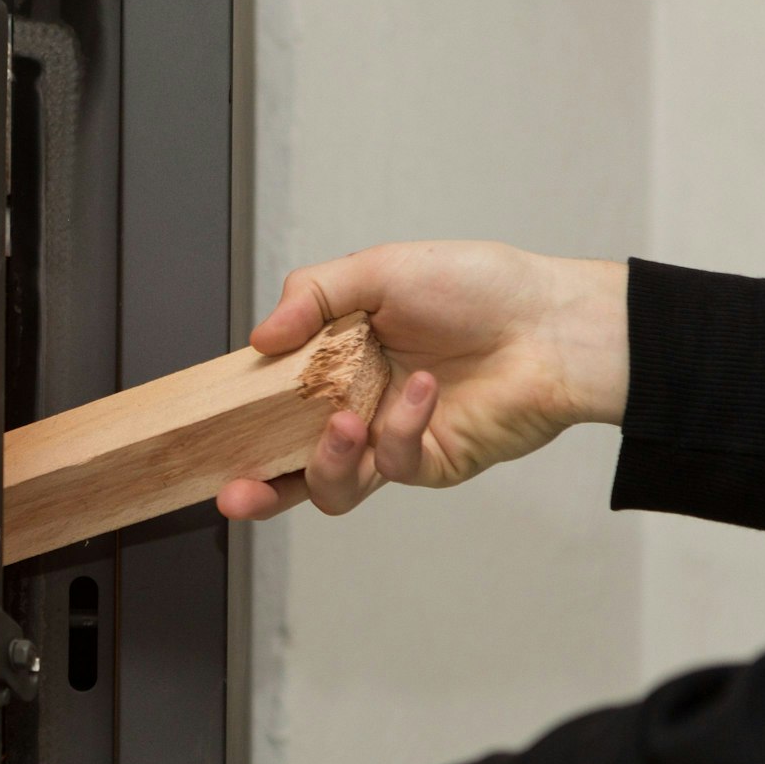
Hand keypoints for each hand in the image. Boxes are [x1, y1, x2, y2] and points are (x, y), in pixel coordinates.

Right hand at [218, 241, 628, 519]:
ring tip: (340, 423)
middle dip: (256, 489)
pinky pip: (393, 463)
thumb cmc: (481, 288)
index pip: (273, 404)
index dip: (240, 422)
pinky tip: (422, 389)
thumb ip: (313, 296)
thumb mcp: (381, 270)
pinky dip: (400, 425)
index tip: (210, 430)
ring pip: (333, 485)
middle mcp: (356, 408)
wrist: (555, 324)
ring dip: (325, 460)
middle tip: (233, 493)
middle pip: (290, 466)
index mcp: (336, 364)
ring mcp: (390, 441)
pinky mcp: (430, 464)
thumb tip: (259, 337)